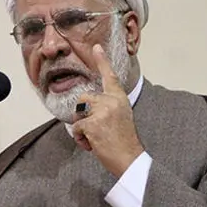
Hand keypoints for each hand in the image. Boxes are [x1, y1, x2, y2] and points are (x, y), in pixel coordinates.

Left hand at [72, 44, 143, 176]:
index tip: (96, 47)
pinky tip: (93, 145)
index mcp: (120, 99)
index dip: (102, 61)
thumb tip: (87, 107)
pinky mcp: (93, 123)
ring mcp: (102, 111)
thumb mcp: (120, 117)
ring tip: (96, 138)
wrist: (129, 159)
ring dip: (82, 128)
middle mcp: (111, 101)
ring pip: (79, 114)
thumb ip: (108, 107)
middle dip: (84, 115)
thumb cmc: (123, 141)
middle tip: (97, 130)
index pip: (110, 77)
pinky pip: (76, 128)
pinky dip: (80, 139)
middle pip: (84, 100)